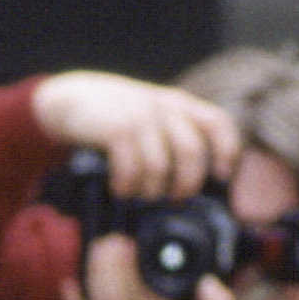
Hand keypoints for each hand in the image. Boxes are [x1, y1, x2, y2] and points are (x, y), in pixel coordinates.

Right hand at [30, 69, 236, 199]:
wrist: (72, 100)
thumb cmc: (117, 120)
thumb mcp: (152, 122)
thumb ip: (175, 140)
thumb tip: (196, 188)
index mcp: (180, 106)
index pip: (218, 123)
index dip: (226, 151)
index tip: (221, 176)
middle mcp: (164, 107)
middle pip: (191, 152)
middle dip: (185, 184)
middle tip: (171, 199)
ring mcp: (139, 116)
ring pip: (160, 166)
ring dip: (149, 190)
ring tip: (138, 195)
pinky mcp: (116, 127)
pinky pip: (132, 168)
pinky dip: (127, 185)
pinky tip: (120, 188)